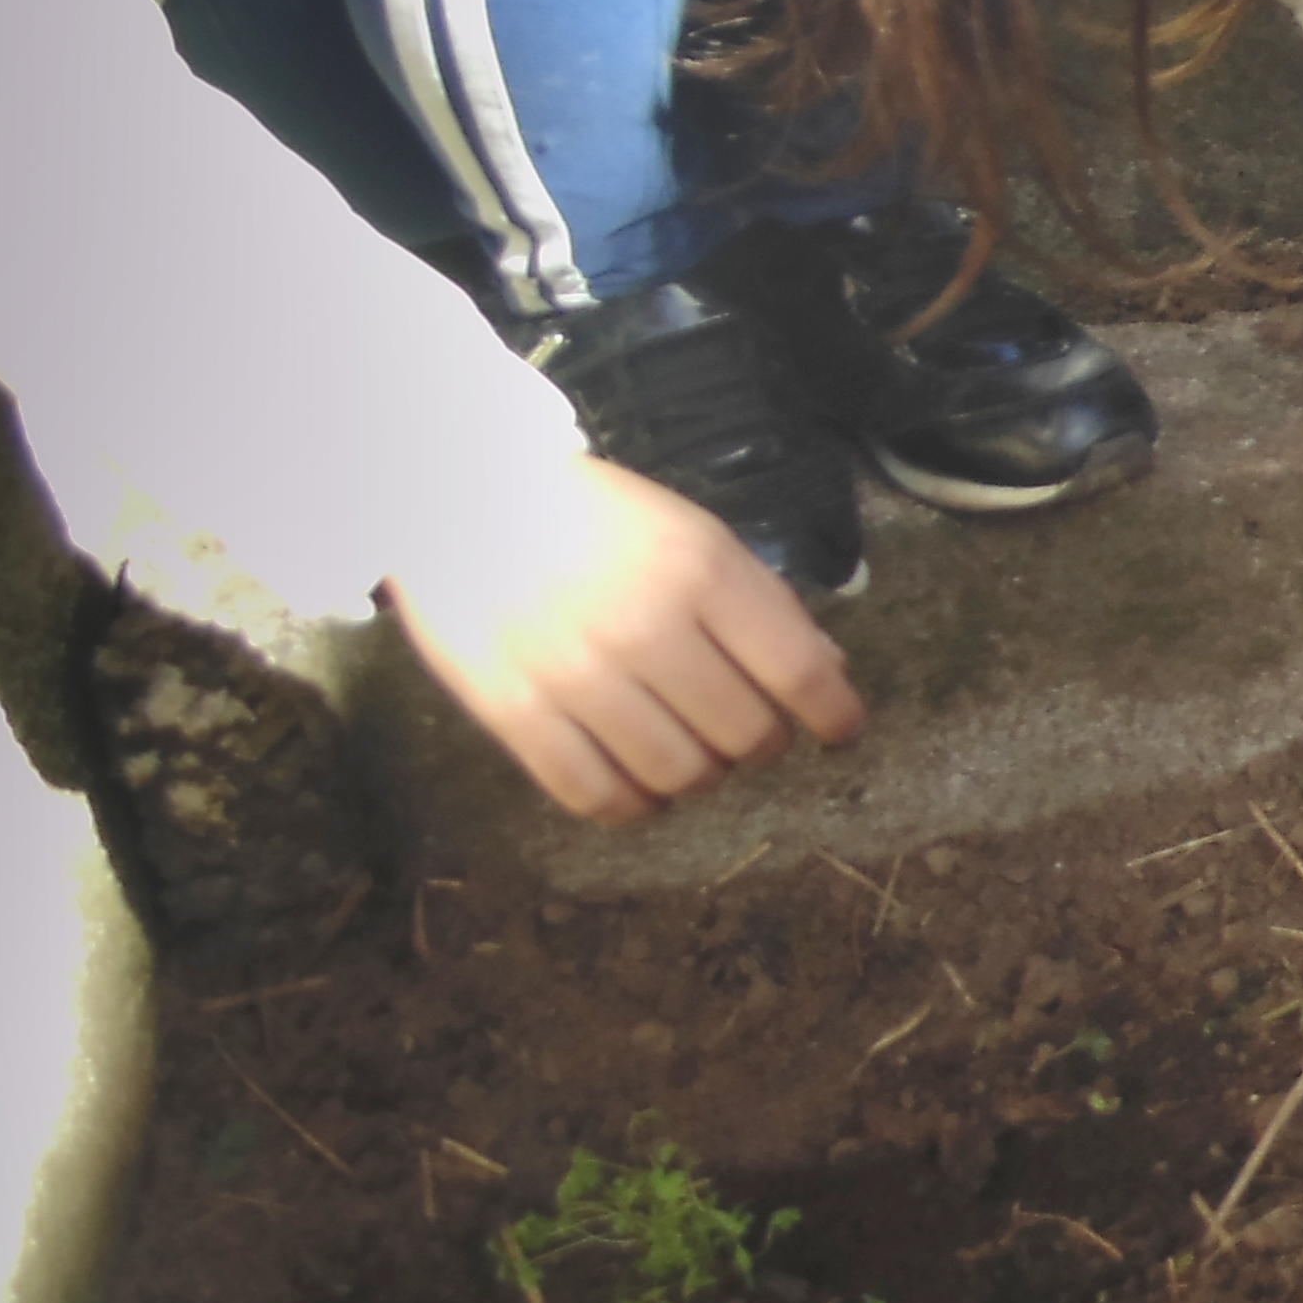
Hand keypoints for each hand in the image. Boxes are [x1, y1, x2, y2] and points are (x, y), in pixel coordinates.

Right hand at [382, 456, 863, 823]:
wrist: (462, 497)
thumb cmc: (595, 517)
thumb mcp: (694, 533)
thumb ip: (759, 603)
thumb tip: (829, 672)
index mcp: (700, 570)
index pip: (799, 672)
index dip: (836, 716)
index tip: (841, 732)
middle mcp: (644, 626)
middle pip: (744, 735)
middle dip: (762, 743)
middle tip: (747, 730)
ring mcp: (573, 673)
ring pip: (677, 775)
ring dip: (701, 776)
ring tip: (692, 752)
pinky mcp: (512, 711)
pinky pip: (595, 796)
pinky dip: (634, 806)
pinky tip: (642, 786)